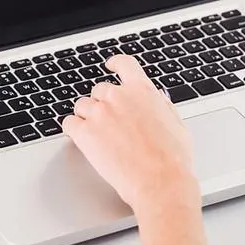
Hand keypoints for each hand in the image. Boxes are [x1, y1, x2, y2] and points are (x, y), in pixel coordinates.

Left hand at [61, 55, 199, 213]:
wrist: (159, 181)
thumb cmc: (172, 159)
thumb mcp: (176, 123)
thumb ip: (161, 106)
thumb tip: (155, 98)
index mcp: (142, 91)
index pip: (124, 64)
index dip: (115, 63)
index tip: (110, 65)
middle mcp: (118, 97)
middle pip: (99, 90)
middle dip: (103, 104)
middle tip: (111, 124)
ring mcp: (99, 113)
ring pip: (82, 106)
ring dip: (87, 117)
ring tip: (100, 136)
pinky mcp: (84, 132)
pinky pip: (69, 123)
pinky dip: (73, 130)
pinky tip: (83, 140)